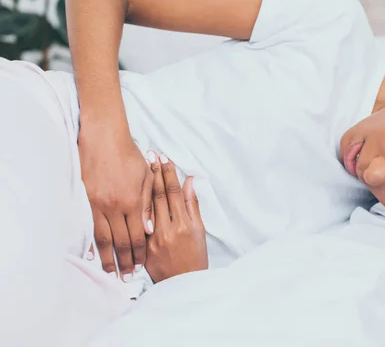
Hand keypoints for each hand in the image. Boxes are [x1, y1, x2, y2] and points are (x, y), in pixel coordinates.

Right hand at [79, 127, 153, 280]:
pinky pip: (88, 226)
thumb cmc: (128, 155)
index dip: (140, 252)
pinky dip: (91, 242)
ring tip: (111, 272)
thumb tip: (149, 230)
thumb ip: (148, 205)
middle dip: (124, 261)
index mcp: (133, 201)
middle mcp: (115, 206)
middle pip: (121, 241)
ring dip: (107, 257)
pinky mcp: (85, 200)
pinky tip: (92, 254)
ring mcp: (97, 204)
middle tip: (126, 277)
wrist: (103, 137)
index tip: (141, 266)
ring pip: (103, 238)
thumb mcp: (145, 177)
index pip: (138, 235)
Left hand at [145, 152, 207, 282]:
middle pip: (156, 195)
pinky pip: (136, 222)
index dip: (168, 174)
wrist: (183, 285)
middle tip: (150, 155)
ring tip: (139, 167)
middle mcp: (165, 229)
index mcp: (183, 224)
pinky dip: (134, 206)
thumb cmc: (195, 256)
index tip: (165, 158)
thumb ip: (191, 205)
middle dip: (154, 173)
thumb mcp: (199, 230)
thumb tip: (189, 182)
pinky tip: (129, 192)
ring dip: (142, 185)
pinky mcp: (142, 246)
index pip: (173, 192)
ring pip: (144, 206)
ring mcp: (151, 238)